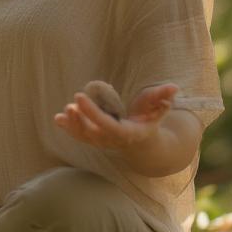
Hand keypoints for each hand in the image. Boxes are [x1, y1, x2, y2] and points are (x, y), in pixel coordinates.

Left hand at [54, 82, 178, 150]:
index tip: (80, 97)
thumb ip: (163, 98)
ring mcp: (104, 142)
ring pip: (85, 137)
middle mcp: (114, 141)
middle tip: (73, 102)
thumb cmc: (150, 121)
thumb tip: (174, 88)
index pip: (109, 126)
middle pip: (94, 134)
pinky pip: (80, 136)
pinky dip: (69, 128)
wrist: (144, 143)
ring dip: (73, 125)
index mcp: (129, 133)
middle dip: (82, 119)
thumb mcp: (158, 109)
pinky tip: (58, 118)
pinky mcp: (95, 140)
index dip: (94, 113)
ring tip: (64, 111)